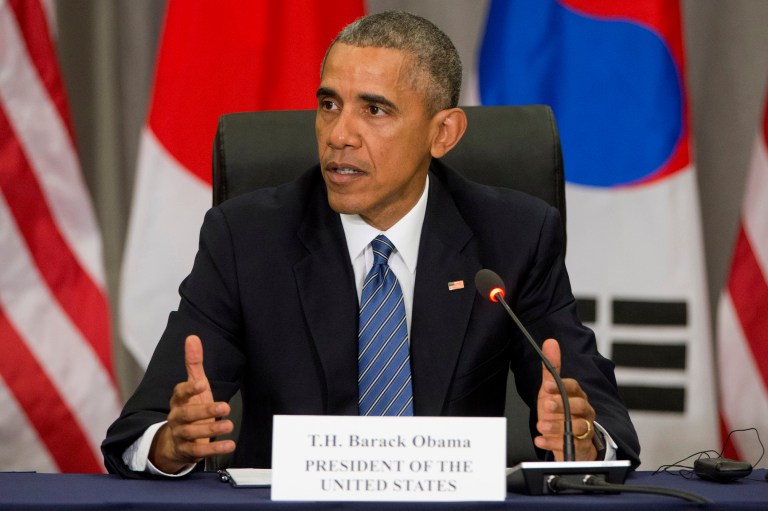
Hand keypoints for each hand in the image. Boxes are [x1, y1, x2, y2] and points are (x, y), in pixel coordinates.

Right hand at [148, 335, 234, 472]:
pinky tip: (230, 445)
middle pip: (187, 414)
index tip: (201, 383)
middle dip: (205, 411)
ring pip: (192, 433)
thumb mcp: (194, 386)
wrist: (176, 441)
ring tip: (229, 425)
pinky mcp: (187, 451)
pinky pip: (199, 452)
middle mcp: (177, 417)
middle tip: (225, 407)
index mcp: (179, 400)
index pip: (180, 393)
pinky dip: (215, 449)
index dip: (189, 388)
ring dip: (211, 430)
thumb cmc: (190, 407)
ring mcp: (181, 435)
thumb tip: (192, 337)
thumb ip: (194, 363)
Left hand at [533, 338, 596, 460]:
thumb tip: (550, 342)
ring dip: (557, 426)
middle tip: (546, 406)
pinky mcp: (581, 447)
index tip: (547, 386)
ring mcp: (584, 430)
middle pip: (579, 406)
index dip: (562, 386)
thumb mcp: (551, 390)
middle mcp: (585, 412)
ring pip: (577, 427)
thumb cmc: (559, 412)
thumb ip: (551, 369)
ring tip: (541, 426)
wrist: (567, 440)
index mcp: (578, 396)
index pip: (574, 387)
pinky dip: (553, 443)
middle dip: (562, 405)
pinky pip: (571, 446)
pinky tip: (540, 440)